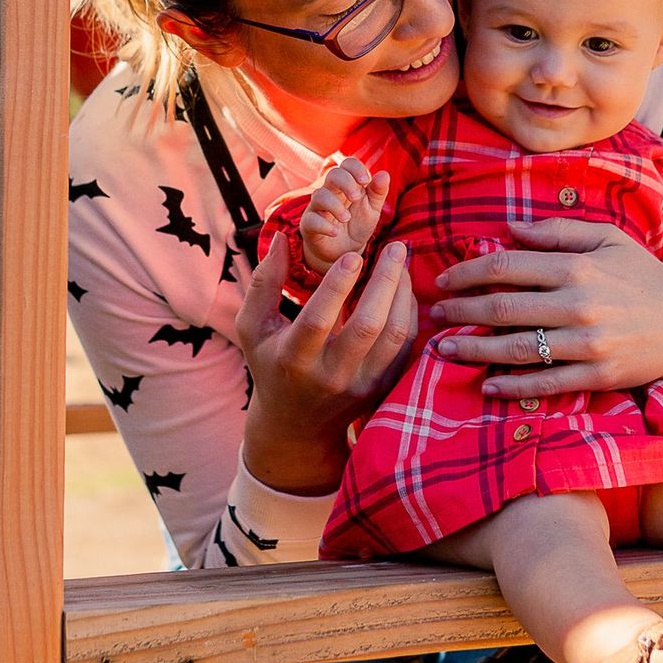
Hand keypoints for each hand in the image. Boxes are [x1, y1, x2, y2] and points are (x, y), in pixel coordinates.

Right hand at [237, 231, 416, 493]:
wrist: (296, 426)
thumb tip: (281, 237)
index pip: (318, 321)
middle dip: (385, 282)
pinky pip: (406, 346)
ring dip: (403, 294)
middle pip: (367, 326)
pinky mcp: (383, 387)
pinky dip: (409, 313)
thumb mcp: (253, 328)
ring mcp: (361, 385)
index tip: (354, 254)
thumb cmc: (271, 365)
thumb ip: (263, 282)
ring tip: (402, 260)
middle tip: (396, 245)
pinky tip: (404, 287)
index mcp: (294, 359)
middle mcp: (330, 375)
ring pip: (394, 336)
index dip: (336, 287)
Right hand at [300, 157, 390, 274]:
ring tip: (347, 218)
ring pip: (319, 195)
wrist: (344, 252)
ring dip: (335, 205)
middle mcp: (331, 192)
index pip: (348, 164)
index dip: (356, 168)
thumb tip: (384, 174)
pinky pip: (310, 220)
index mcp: (348, 184)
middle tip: (356, 198)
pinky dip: (323, 225)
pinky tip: (335, 232)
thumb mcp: (372, 210)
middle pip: (333, 174)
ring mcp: (318, 207)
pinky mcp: (309, 225)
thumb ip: (378, 192)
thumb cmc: (358, 225)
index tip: (365, 181)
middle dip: (346, 182)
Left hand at [429, 216, 662, 399]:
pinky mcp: (598, 376)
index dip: (468, 272)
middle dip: (461, 311)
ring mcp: (588, 344)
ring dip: (475, 349)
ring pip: (518, 348)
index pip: (507, 266)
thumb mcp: (608, 239)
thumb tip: (510, 228)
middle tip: (434, 315)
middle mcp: (580, 305)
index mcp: (578, 266)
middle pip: (503, 307)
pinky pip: (546, 384)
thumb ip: (558, 232)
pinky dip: (513, 386)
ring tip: (445, 348)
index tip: (444, 279)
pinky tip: (487, 385)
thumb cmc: (644, 276)